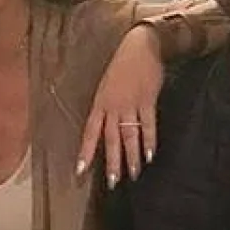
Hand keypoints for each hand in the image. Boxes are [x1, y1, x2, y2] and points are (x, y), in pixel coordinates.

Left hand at [77, 26, 162, 187]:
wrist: (139, 47)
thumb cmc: (121, 66)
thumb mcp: (106, 86)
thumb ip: (105, 107)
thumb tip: (105, 127)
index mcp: (99, 103)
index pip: (90, 132)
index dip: (85, 152)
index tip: (80, 170)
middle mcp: (112, 107)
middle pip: (110, 139)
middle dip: (111, 162)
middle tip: (112, 183)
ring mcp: (130, 105)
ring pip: (129, 135)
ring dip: (132, 156)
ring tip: (132, 175)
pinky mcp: (148, 100)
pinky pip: (148, 124)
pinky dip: (149, 140)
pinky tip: (150, 155)